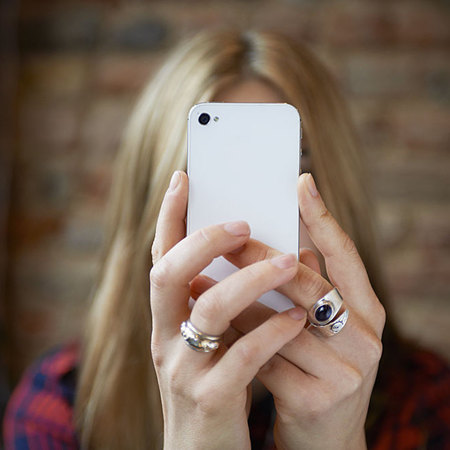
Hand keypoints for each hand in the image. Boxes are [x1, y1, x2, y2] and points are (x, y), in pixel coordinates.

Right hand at [150, 171, 307, 449]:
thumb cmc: (215, 385)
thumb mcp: (208, 340)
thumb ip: (219, 300)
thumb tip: (250, 250)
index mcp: (166, 319)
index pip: (159, 257)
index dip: (168, 216)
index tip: (184, 178)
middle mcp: (165, 339)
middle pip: (169, 274)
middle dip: (204, 241)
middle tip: (243, 222)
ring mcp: (183, 369)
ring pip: (209, 311)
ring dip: (250, 280)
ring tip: (290, 261)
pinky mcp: (211, 401)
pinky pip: (242, 357)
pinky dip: (271, 332)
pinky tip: (298, 319)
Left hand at [222, 173, 385, 449]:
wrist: (325, 442)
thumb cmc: (318, 369)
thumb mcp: (322, 329)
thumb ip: (309, 288)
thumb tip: (287, 241)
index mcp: (368, 312)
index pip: (346, 255)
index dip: (323, 217)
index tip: (302, 182)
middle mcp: (364, 339)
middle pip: (305, 282)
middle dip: (260, 256)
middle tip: (227, 232)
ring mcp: (344, 372)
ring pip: (276, 320)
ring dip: (235, 298)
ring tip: (201, 276)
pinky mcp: (315, 400)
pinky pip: (262, 357)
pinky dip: (233, 337)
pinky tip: (209, 324)